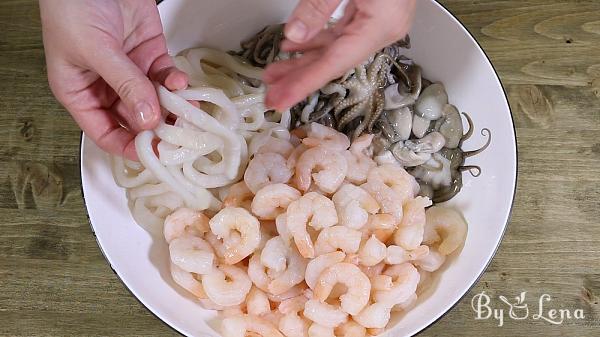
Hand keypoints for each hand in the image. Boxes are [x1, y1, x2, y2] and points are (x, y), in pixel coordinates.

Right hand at [40, 0, 186, 159]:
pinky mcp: (150, 54)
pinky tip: (181, 84)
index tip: (153, 154)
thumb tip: (147, 118)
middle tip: (179, 136)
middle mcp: (106, 86)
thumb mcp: (95, 50)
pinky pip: (166, 78)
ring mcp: (130, 71)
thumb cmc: (73, 7)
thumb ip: (124, 84)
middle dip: (157, 128)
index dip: (128, 146)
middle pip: (135, 119)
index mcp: (80, 92)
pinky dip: (176, 83)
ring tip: (187, 113)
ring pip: (155, 101)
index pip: (104, 132)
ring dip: (172, 108)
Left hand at [264, 0, 415, 110]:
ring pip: (336, 49)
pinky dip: (318, 40)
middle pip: (335, 61)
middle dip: (300, 77)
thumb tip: (296, 33)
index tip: (281, 99)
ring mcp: (380, 21)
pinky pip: (342, 34)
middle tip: (271, 93)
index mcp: (382, 24)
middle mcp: (384, 28)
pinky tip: (296, 44)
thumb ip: (318, 5)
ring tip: (276, 71)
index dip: (304, 84)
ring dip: (304, 60)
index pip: (335, 62)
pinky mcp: (374, 12)